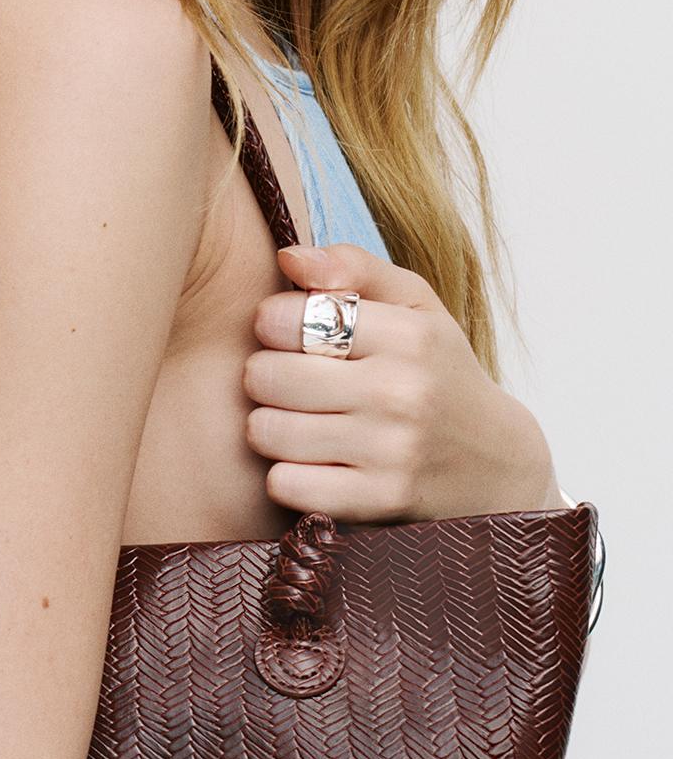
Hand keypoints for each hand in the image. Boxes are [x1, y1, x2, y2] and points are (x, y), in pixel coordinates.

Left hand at [243, 240, 562, 522]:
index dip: (273, 324)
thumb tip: (287, 257)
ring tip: (298, 420)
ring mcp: (391, 452)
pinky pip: (283, 484)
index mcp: (409, 335)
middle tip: (290, 382)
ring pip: (265, 431)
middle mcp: (401, 393)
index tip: (290, 335)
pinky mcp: (377, 501)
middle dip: (265, 377)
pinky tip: (312, 462)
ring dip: (270, 427)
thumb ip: (354, 268)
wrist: (494, 462)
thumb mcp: (415, 307)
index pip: (286, 318)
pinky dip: (286, 474)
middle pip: (265, 376)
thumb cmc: (436, 372)